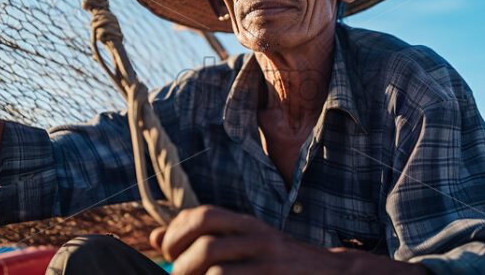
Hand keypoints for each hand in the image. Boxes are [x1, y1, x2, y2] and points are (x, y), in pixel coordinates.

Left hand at [150, 205, 429, 274]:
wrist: (329, 272)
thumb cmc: (277, 259)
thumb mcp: (244, 240)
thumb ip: (204, 236)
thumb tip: (155, 237)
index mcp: (246, 222)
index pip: (202, 215)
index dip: (176, 231)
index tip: (168, 250)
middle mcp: (257, 236)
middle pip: (205, 242)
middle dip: (180, 262)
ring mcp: (268, 260)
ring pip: (216, 268)